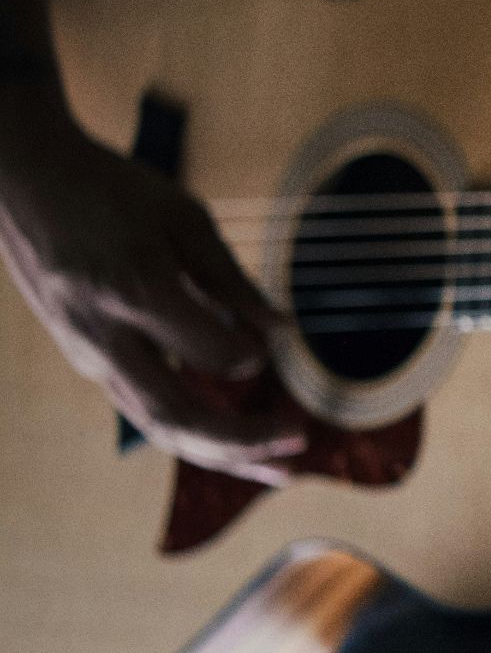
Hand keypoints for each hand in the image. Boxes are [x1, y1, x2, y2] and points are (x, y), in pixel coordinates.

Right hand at [0, 115, 304, 482]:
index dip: (252, 355)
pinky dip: (196, 433)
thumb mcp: (182, 218)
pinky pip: (145, 410)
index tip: (280, 345)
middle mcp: (106, 336)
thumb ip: (231, 280)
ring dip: (223, 454)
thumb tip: (282, 333)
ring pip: (159, 425)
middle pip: (177, 415)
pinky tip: (238, 445)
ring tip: (281, 469)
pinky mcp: (88, 361)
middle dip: (243, 442)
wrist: (24, 182)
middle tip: (301, 443)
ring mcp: (90, 355)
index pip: (209, 352)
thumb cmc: (111, 190)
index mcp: (134, 291)